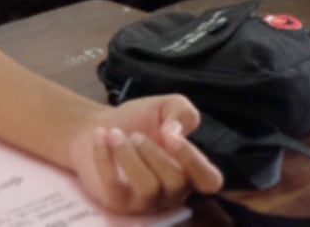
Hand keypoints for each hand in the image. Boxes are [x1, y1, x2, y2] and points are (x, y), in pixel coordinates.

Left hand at [67, 96, 222, 213]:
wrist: (101, 126)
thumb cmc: (140, 120)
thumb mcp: (166, 106)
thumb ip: (182, 113)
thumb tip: (174, 134)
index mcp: (190, 170)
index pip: (209, 180)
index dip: (195, 161)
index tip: (171, 136)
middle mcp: (172, 191)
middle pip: (177, 183)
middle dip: (154, 153)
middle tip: (136, 134)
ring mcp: (145, 201)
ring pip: (148, 188)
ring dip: (129, 155)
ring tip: (115, 134)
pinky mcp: (118, 202)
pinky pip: (115, 187)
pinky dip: (105, 157)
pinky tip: (101, 136)